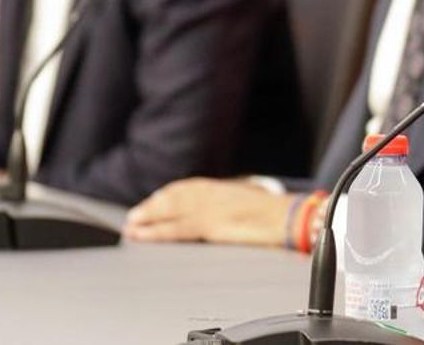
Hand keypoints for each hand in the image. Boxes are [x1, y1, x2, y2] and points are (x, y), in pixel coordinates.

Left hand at [124, 177, 291, 245]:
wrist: (291, 218)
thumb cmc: (281, 215)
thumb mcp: (257, 203)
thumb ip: (239, 205)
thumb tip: (235, 213)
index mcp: (225, 189)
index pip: (190, 189)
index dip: (170, 196)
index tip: (156, 201)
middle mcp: (213, 194)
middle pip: (175, 197)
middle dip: (153, 206)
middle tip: (134, 215)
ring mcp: (210, 208)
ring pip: (169, 211)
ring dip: (148, 218)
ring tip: (132, 226)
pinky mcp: (209, 224)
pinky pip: (174, 229)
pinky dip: (155, 232)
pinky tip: (142, 236)